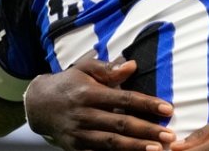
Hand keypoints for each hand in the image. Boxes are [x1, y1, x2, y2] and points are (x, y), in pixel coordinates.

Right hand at [23, 52, 175, 150]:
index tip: (167, 108)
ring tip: (157, 150)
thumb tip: (132, 65)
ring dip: (135, 148)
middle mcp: (85, 115)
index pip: (124, 99)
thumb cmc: (69, 83)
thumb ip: (108, 69)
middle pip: (121, 124)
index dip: (146, 104)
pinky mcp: (75, 148)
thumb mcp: (85, 69)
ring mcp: (79, 134)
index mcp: (90, 93)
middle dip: (147, 131)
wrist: (39, 105)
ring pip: (112, 144)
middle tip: (169, 136)